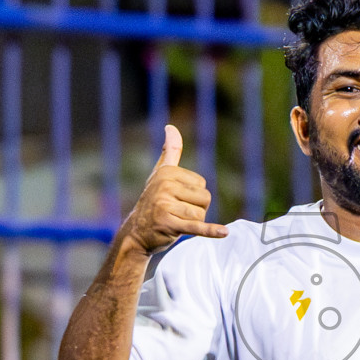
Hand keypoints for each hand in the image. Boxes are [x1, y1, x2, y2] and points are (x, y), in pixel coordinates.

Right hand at [121, 125, 227, 254]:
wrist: (136, 233)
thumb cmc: (153, 201)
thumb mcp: (160, 174)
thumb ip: (170, 152)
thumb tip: (171, 127)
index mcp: (167, 172)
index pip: (202, 185)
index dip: (194, 196)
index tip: (176, 199)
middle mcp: (165, 186)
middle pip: (205, 199)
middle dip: (196, 210)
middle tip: (176, 213)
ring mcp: (165, 205)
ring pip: (201, 215)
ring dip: (192, 223)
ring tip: (175, 222)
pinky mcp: (169, 224)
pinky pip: (196, 226)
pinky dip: (210, 231)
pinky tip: (223, 232)